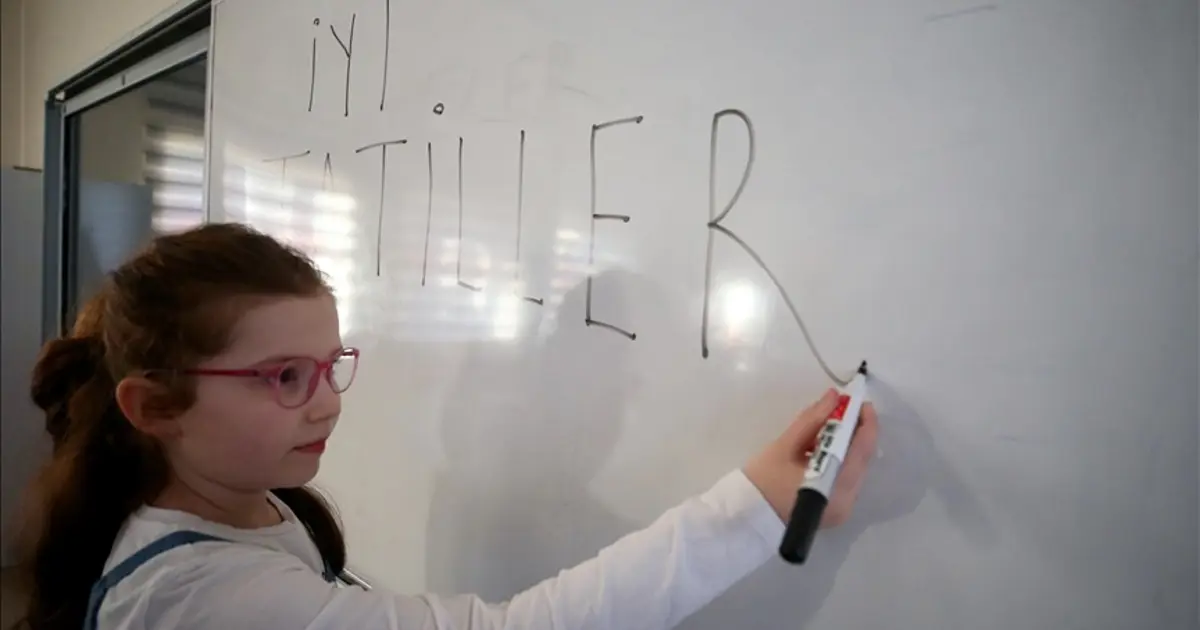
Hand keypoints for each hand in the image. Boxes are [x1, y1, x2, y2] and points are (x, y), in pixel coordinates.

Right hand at [743, 389, 878, 527]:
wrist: (746, 517)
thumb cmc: (762, 481)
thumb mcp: (785, 446)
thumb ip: (812, 419)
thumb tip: (833, 396)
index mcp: (835, 486)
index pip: (862, 448)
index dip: (865, 421)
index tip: (859, 401)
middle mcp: (847, 501)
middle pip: (862, 458)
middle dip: (856, 431)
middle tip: (843, 409)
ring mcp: (843, 508)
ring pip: (855, 467)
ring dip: (848, 444)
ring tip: (830, 426)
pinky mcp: (836, 510)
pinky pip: (846, 477)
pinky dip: (840, 459)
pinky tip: (824, 447)